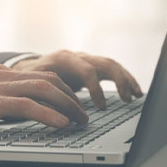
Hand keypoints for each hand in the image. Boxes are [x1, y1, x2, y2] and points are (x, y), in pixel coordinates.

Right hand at [0, 63, 87, 136]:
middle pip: (48, 80)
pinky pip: (26, 106)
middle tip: (84, 114)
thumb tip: (18, 111)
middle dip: (71, 97)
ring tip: (79, 120)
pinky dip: (47, 114)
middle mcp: (0, 75)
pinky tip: (60, 123)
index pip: (40, 76)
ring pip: (42, 89)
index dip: (63, 89)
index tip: (75, 103)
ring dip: (66, 105)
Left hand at [12, 50, 142, 109]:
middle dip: (119, 80)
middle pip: (105, 63)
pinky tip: (133, 93)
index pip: (87, 69)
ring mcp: (86, 60)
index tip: (101, 107)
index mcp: (65, 58)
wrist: (29, 66)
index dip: (96, 88)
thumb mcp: (32, 83)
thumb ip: (43, 93)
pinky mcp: (91, 66)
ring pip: (112, 65)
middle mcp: (79, 56)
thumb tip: (52, 110)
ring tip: (137, 95)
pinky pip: (112, 70)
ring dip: (126, 79)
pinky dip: (124, 80)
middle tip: (127, 99)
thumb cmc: (30, 76)